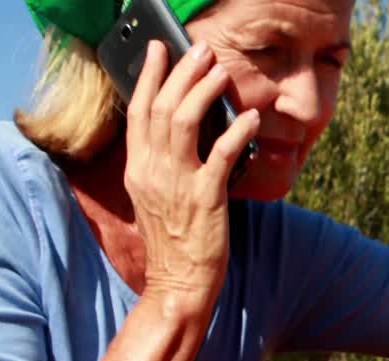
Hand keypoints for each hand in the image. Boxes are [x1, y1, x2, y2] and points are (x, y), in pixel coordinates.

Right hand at [124, 39, 259, 316]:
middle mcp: (153, 171)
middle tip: (201, 50)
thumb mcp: (156, 196)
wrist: (178, 283)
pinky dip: (237, 132)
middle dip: (182, 72)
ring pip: (184, 121)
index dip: (149, 76)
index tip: (159, 49)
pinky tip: (250, 118)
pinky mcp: (206, 198)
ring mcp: (178, 183)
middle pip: (161, 107)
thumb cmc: (174, 241)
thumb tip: (181, 130)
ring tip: (222, 72)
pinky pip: (222, 154)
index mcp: (138, 169)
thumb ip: (162, 163)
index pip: (138, 111)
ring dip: (205, 91)